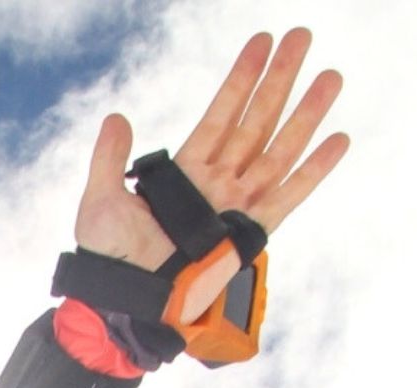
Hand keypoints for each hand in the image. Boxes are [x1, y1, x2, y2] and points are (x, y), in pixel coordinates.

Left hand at [75, 29, 348, 318]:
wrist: (123, 300)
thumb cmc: (108, 259)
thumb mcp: (100, 201)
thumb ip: (110, 159)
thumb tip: (115, 117)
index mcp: (184, 175)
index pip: (220, 116)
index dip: (241, 80)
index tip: (261, 44)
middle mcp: (215, 186)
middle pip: (256, 123)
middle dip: (279, 81)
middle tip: (301, 39)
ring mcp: (234, 208)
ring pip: (278, 151)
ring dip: (305, 114)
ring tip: (330, 77)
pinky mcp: (247, 234)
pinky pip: (287, 196)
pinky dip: (313, 170)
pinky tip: (337, 140)